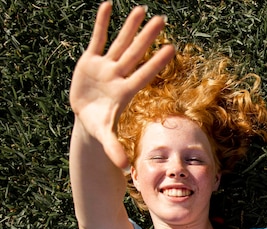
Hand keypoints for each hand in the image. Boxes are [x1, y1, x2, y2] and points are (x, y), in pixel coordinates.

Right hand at [69, 2, 174, 168]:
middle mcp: (118, 75)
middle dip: (147, 37)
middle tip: (163, 20)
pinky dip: (101, 23)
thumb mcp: (105, 138)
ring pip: (119, 42)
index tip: (172, 49)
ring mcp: (105, 66)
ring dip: (129, 26)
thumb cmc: (100, 126)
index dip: (156, 63)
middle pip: (135, 53)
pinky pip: (97, 38)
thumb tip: (124, 169)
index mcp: (124, 92)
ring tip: (141, 8)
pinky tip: (108, 5)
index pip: (144, 74)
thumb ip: (115, 150)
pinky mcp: (90, 61)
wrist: (88, 116)